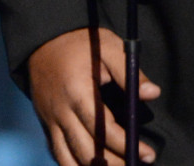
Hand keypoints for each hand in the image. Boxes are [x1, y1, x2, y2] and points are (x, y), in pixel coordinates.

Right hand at [27, 27, 160, 165]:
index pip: (104, 130)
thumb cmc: (80, 43)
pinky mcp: (46, 124)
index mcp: (78, 92)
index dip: (127, 145)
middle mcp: (62, 111)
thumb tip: (152, 94)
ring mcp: (50, 120)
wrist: (42, 40)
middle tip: (136, 165)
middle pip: (88, 152)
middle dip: (114, 164)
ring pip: (70, 159)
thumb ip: (129, 72)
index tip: (147, 154)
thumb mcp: (108, 47)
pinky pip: (57, 154)